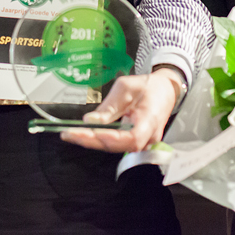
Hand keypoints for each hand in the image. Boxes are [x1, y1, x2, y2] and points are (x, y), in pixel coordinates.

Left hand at [59, 67, 181, 152]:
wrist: (165, 90)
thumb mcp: (126, 87)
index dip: (112, 139)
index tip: (92, 132)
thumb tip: (90, 121)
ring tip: (71, 134)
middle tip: (69, 134)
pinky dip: (99, 140)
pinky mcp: (136, 142)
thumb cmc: (148, 86)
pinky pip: (116, 144)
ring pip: (116, 148)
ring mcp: (144, 141)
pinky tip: (84, 135)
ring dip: (92, 142)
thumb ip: (109, 106)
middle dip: (92, 141)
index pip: (132, 137)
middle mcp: (149, 136)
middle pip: (119, 146)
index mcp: (150, 119)